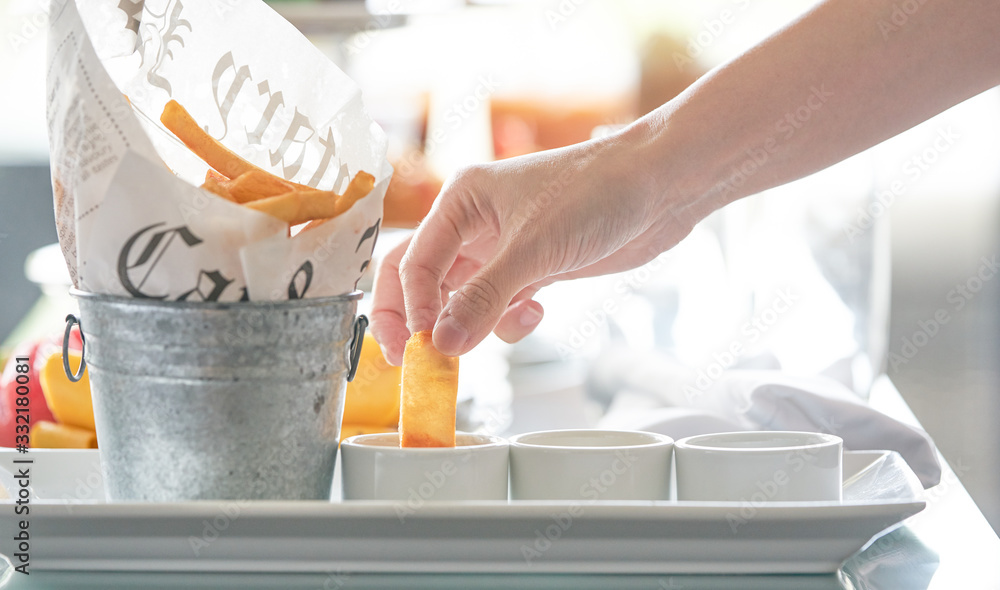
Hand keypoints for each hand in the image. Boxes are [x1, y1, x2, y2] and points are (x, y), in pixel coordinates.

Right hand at [371, 126, 701, 364]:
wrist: (659, 187)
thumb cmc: (597, 191)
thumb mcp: (533, 249)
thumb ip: (483, 299)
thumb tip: (441, 343)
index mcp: (461, 201)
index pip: (413, 262)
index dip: (410, 308)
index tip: (421, 348)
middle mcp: (474, 224)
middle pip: (422, 280)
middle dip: (417, 320)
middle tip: (413, 360)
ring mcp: (503, 249)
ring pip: (461, 299)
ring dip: (470, 324)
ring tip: (489, 336)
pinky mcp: (532, 269)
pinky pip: (499, 306)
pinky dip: (509, 321)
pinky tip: (535, 313)